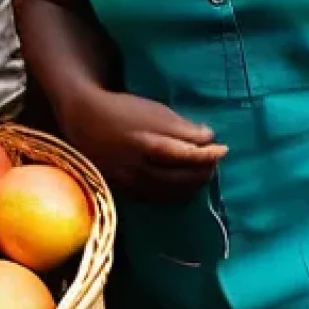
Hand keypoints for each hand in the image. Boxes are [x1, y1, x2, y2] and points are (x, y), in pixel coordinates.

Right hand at [61, 87, 226, 202]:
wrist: (85, 122)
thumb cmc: (122, 110)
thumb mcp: (152, 110)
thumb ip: (180, 126)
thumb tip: (208, 136)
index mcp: (146, 143)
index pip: (184, 155)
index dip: (207, 154)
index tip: (223, 148)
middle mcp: (139, 168)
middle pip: (180, 177)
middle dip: (203, 171)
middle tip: (215, 162)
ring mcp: (131, 182)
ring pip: (170, 192)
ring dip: (192, 185)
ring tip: (204, 173)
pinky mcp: (125, 190)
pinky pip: (156, 198)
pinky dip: (175, 194)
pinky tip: (184, 186)